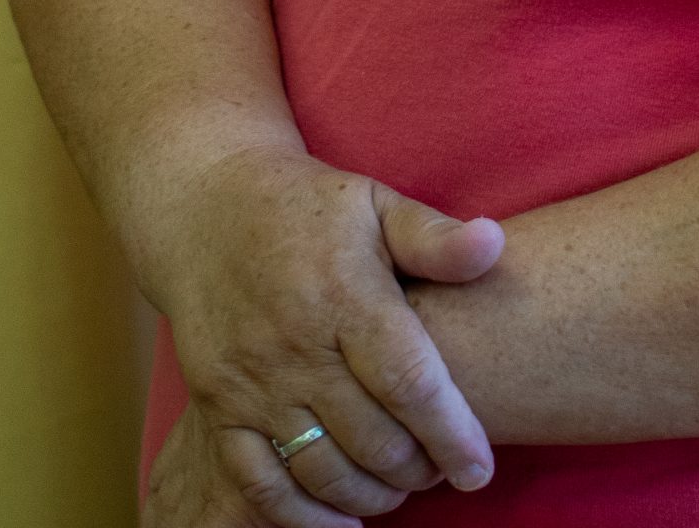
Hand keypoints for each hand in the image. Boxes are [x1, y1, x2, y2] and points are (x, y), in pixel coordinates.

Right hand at [146, 141, 504, 517]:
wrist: (204, 209)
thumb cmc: (308, 207)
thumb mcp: (374, 204)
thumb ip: (433, 237)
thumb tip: (494, 245)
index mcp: (345, 293)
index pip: (407, 380)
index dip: (450, 432)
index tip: (479, 468)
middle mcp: (296, 344)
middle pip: (371, 438)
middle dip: (418, 468)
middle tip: (442, 468)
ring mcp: (252, 382)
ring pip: (321, 469)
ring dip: (371, 495)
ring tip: (401, 487)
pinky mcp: (218, 406)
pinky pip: (262, 484)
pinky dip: (304, 517)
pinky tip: (342, 519)